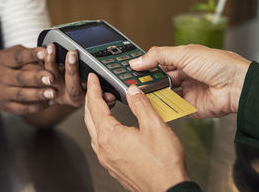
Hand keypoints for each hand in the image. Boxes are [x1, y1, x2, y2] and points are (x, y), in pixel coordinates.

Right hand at [0, 45, 55, 114]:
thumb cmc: (1, 64)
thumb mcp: (8, 53)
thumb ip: (26, 53)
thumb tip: (48, 51)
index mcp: (3, 61)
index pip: (17, 57)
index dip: (32, 55)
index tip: (45, 53)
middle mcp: (1, 77)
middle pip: (20, 78)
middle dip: (36, 78)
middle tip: (52, 78)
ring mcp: (3, 93)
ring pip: (21, 95)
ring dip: (38, 95)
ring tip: (53, 93)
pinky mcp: (6, 106)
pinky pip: (22, 108)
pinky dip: (36, 107)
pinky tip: (49, 103)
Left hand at [42, 44, 115, 107]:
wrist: (62, 91)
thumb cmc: (86, 88)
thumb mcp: (97, 95)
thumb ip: (104, 97)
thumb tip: (111, 97)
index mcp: (79, 98)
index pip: (85, 94)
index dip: (88, 85)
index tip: (92, 74)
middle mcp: (64, 94)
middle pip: (67, 84)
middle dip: (71, 68)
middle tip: (73, 53)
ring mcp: (52, 87)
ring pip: (49, 75)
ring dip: (51, 60)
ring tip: (52, 48)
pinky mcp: (42, 78)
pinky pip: (39, 69)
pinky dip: (40, 58)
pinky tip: (42, 49)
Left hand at [85, 73, 188, 191]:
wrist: (168, 190)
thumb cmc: (163, 164)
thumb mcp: (154, 125)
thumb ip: (141, 104)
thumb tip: (132, 91)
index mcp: (110, 135)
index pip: (95, 105)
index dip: (93, 88)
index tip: (92, 78)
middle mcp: (104, 148)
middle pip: (90, 117)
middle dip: (92, 99)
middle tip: (99, 87)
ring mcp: (107, 159)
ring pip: (94, 130)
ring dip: (97, 114)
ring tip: (109, 104)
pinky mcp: (113, 166)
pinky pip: (101, 142)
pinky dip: (103, 128)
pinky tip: (114, 126)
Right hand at [130, 44, 249, 117]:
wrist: (237, 86)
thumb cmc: (218, 64)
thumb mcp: (184, 53)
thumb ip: (158, 56)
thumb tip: (137, 61)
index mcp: (183, 60)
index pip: (158, 62)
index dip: (145, 65)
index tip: (131, 69)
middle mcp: (184, 76)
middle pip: (159, 80)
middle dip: (147, 82)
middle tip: (133, 84)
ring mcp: (187, 92)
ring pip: (164, 95)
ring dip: (154, 95)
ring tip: (140, 95)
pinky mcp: (191, 107)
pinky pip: (173, 109)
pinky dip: (163, 108)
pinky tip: (153, 106)